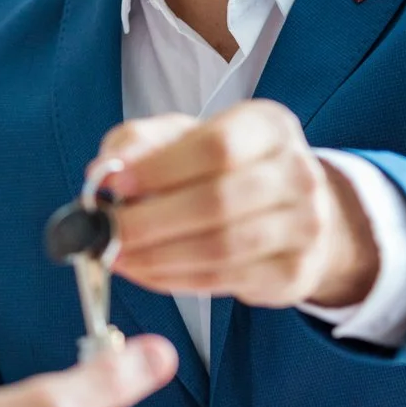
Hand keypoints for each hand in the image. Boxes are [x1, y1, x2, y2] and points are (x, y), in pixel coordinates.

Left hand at [98, 101, 375, 309]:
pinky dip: (174, 279)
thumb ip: (139, 144)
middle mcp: (297, 173)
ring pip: (220, 247)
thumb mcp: (183, 139)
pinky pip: (223, 279)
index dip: (160, 168)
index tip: (114, 185)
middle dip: (149, 222)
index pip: (216, 147)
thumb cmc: (225, 169)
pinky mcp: (293, 271)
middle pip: (217, 201)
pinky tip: (144, 271)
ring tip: (116, 256)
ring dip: (157, 257)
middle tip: (105, 233)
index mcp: (268, 127)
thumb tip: (102, 171)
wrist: (292, 213)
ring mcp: (304, 225)